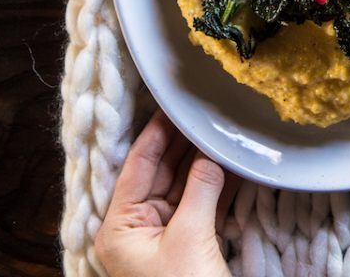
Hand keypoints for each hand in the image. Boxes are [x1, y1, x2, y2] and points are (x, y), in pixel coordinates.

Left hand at [94, 110, 232, 276]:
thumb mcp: (190, 237)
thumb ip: (200, 188)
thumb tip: (211, 153)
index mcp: (119, 227)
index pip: (137, 165)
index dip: (156, 131)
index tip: (173, 102)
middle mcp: (136, 229)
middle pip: (160, 172)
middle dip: (183, 143)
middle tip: (204, 112)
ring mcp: (162, 238)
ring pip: (183, 186)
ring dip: (203, 162)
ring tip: (220, 130)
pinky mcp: (187, 247)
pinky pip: (200, 206)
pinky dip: (216, 186)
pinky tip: (231, 163)